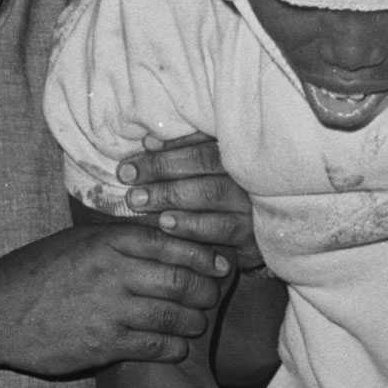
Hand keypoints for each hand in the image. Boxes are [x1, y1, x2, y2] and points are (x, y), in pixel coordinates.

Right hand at [0, 223, 233, 373]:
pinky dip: (174, 348)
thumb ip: (115, 238)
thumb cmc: (33, 274)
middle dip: (206, 291)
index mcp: (107, 240)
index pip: (172, 243)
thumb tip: (157, 231)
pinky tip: (176, 349)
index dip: (204, 255)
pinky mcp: (104, 344)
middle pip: (181, 279)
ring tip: (196, 324)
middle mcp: (112, 271)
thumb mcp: (74, 241)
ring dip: (193, 322)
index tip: (220, 265)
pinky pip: (155, 346)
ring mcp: (109, 309)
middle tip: (213, 297)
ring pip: (174, 314)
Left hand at [120, 134, 262, 271]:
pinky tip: (165, 224)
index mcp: (238, 155)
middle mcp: (249, 175)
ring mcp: (254, 205)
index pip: (205, 140)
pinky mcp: (253, 236)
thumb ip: (182, 158)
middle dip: (163, 167)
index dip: (173, 143)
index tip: (143, 146)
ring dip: (171, 195)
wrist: (259, 248)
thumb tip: (148, 143)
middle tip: (128, 176)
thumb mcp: (206, 178)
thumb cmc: (220, 208)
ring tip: (138, 200)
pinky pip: (222, 228)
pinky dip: (191, 225)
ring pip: (212, 192)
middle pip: (206, 161)